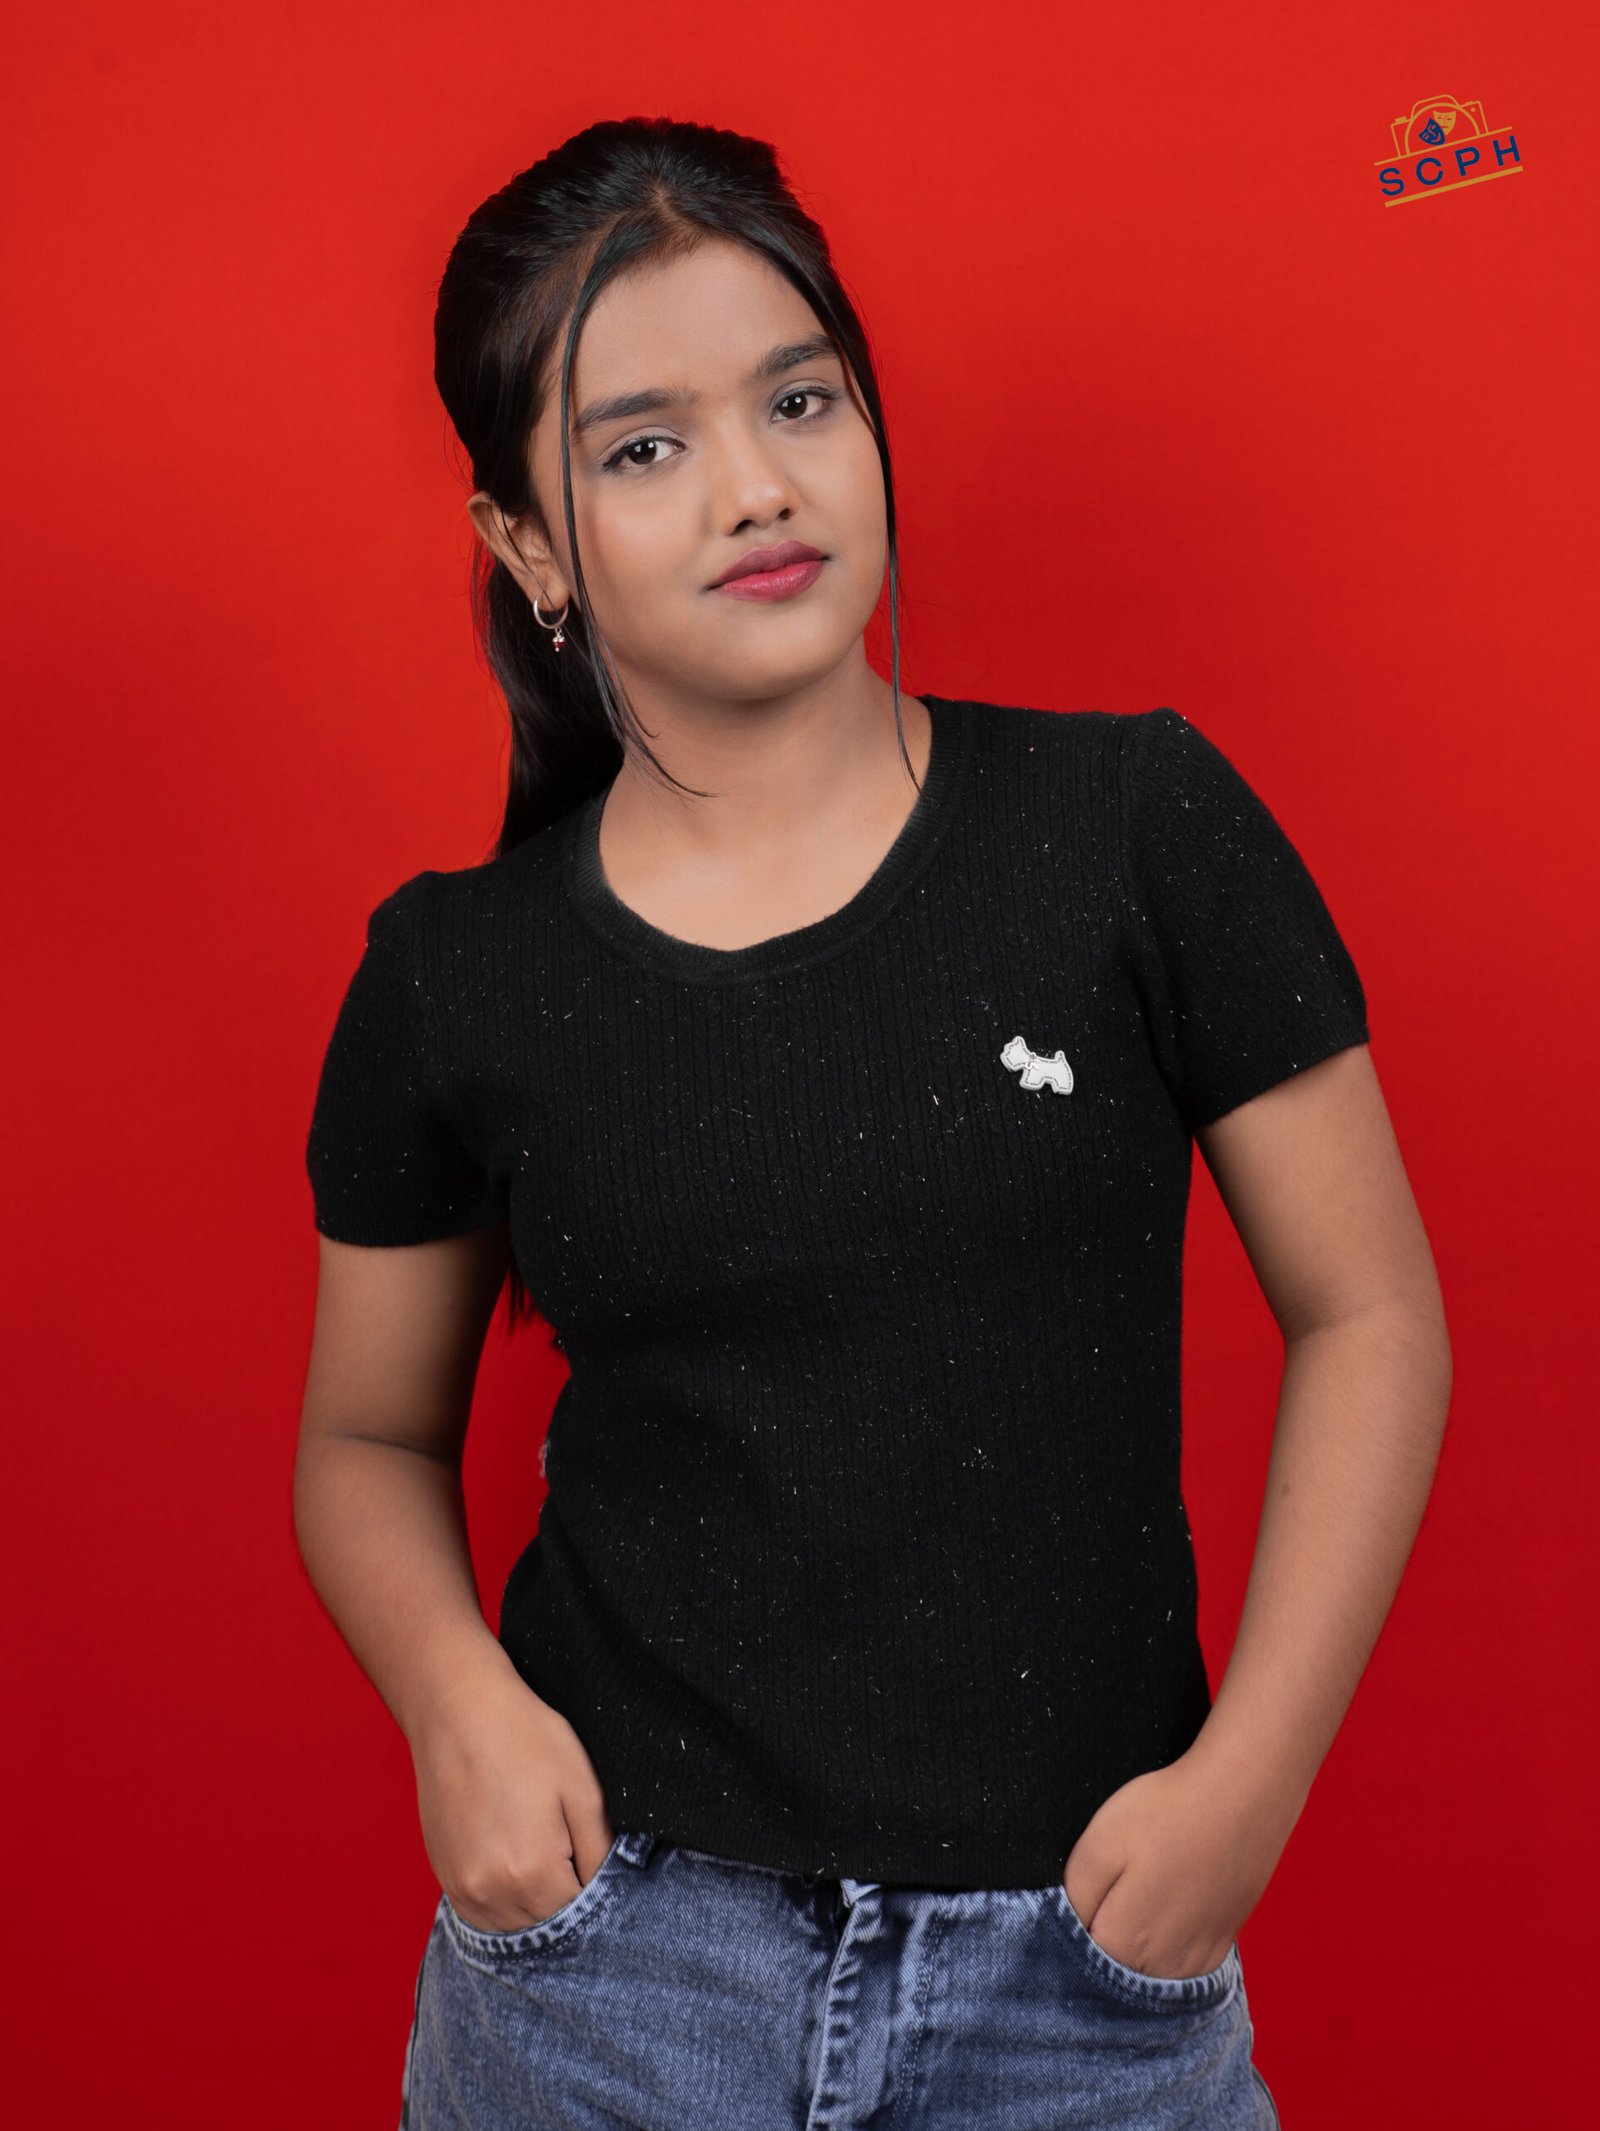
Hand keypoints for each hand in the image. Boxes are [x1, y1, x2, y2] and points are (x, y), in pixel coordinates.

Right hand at [409, 1658, 615, 1933]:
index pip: (578, 1917)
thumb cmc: (524, 1738)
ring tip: (547, 1861)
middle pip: (545, 1928)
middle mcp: (491, 1893)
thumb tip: (609, 1888)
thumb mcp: (583, 1788)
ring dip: (536, 1911)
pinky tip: (517, 1867)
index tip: (600, 1870)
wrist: (458, 1710)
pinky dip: (506, 1904)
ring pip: (513, 1928)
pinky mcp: (444, 1877)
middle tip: (578, 1861)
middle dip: (567, 1906)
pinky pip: (483, 1915)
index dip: (598, 1900)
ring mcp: (462, 1889)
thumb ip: (600, 1851)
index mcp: (532, 1872)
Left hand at [1061, 1748, 1289, 1978]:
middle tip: (1107, 1889)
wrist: (1242, 1795)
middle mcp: (1163, 1968)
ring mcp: (1197, 1961)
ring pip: (1147, 1974)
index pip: (1076, 1964)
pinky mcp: (1220, 1946)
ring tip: (1137, 1895)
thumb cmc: (1165, 1813)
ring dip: (1133, 1949)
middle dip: (1099, 1944)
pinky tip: (1165, 1909)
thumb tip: (1066, 1932)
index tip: (1079, 1897)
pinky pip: (1180, 1966)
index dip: (1069, 1931)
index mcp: (1124, 1945)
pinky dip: (1166, 1948)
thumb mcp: (1099, 1845)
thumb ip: (1074, 1900)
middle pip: (1112, 1974)